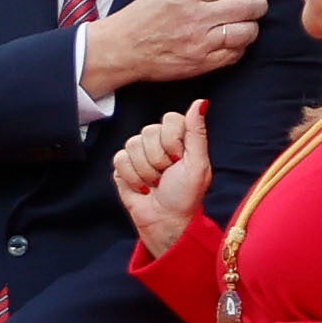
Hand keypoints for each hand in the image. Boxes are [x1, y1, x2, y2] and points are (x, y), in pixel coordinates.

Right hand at [81, 0, 272, 94]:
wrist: (123, 47)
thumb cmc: (144, 15)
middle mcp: (198, 16)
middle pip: (247, 8)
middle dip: (259, 5)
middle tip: (259, 5)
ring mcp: (201, 42)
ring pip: (246, 32)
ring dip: (252, 27)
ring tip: (248, 23)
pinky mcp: (202, 63)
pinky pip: (234, 54)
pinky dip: (240, 46)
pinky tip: (235, 41)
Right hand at [111, 105, 217, 262]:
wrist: (166, 221)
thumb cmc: (186, 195)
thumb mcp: (198, 163)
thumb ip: (197, 132)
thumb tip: (201, 101)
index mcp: (179, 137)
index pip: (170, 119)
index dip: (173, 141)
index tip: (180, 159)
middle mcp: (158, 141)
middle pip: (149, 131)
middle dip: (159, 159)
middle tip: (167, 174)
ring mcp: (139, 152)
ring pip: (132, 145)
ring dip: (146, 171)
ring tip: (155, 183)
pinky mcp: (123, 165)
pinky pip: (120, 159)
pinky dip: (132, 178)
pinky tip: (142, 187)